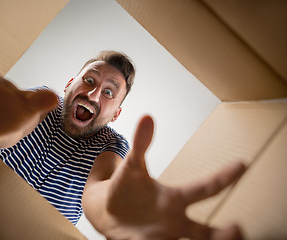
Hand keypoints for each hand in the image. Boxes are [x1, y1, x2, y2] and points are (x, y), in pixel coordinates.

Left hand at [105, 115, 245, 239]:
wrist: (107, 210)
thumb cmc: (126, 189)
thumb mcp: (132, 166)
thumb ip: (141, 144)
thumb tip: (147, 116)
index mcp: (174, 199)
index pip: (204, 189)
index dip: (223, 178)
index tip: (242, 164)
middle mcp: (174, 221)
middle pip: (204, 233)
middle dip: (222, 235)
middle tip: (238, 230)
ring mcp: (161, 236)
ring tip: (217, 237)